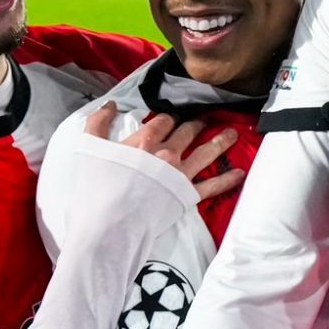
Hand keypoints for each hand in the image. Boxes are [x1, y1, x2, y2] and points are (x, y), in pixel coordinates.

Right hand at [89, 103, 243, 201]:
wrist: (109, 224)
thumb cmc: (96, 188)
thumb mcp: (89, 148)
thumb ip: (98, 122)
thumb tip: (111, 104)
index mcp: (145, 141)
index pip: (163, 121)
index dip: (169, 116)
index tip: (175, 114)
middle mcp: (167, 154)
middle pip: (187, 132)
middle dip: (196, 123)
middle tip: (206, 118)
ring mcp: (180, 175)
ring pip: (206, 152)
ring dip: (220, 141)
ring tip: (232, 133)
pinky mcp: (187, 196)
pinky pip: (213, 185)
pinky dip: (228, 179)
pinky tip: (240, 172)